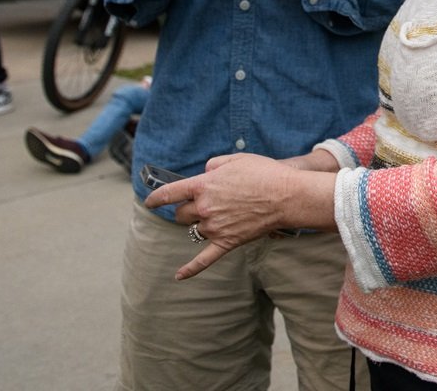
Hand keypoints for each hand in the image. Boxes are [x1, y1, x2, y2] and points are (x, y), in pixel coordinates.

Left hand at [143, 153, 334, 279]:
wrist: (286, 196)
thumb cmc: (264, 173)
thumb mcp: (236, 159)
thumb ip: (214, 165)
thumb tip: (205, 173)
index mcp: (202, 186)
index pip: (169, 193)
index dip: (156, 197)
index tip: (150, 201)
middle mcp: (204, 208)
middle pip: (181, 214)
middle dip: (187, 210)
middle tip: (204, 204)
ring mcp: (214, 227)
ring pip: (194, 230)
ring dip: (200, 225)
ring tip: (218, 218)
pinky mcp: (227, 242)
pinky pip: (204, 260)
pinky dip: (190, 269)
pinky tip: (178, 276)